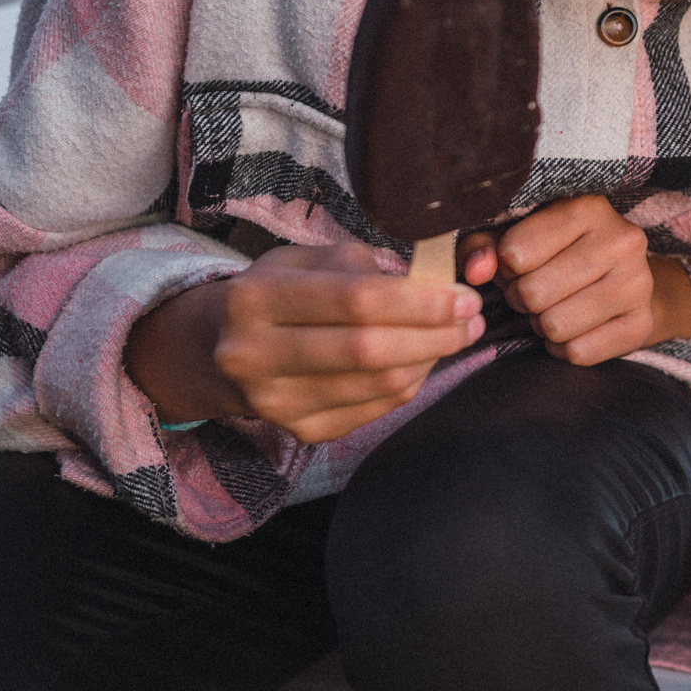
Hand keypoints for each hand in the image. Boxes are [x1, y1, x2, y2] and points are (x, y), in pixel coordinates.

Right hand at [125, 243, 483, 445]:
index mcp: (256, 298)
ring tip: (455, 336)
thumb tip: (431, 280)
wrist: (218, 348)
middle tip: (472, 320)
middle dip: (435, 334)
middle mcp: (254, 355)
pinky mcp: (297, 431)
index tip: (464, 296)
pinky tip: (421, 360)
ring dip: (431, 359)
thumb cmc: (278, 291)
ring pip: (377, 385)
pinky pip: (374, 410)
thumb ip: (364, 265)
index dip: (419, 301)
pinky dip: (409, 383)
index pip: (356, 300)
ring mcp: (274, 401)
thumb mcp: (306, 259)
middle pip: (368, 350)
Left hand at [457, 194, 660, 365]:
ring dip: (543, 324)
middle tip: (536, 291)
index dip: (506, 267)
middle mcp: (621, 239)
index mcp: (587, 206)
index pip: (515, 253)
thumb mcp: (514, 236)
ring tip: (555, 307)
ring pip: (555, 326)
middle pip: (533, 293)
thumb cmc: (555, 253)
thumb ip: (483, 247)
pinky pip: (578, 353)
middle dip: (523, 300)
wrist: (621, 280)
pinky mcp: (642, 323)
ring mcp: (638, 282)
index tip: (519, 264)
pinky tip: (574, 327)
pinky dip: (564, 348)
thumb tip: (476, 270)